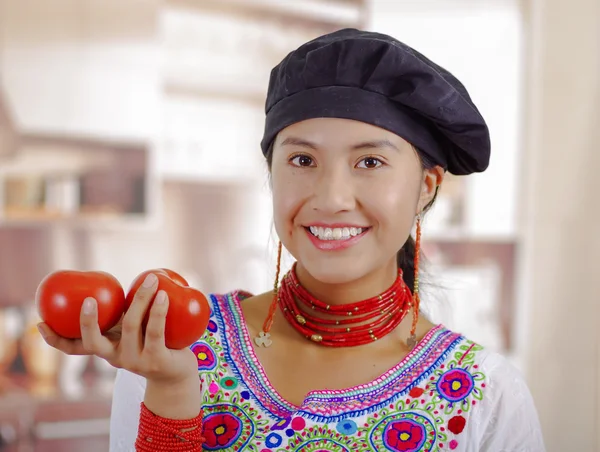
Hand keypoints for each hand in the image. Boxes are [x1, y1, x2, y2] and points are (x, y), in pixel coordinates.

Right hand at [37, 273, 197, 385]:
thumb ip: (120, 311)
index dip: (55, 339)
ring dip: (140, 300)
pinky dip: (158, 311)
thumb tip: (106, 278)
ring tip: (149, 279)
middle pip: (95, 342)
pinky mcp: (157, 360)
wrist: (176, 374)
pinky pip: (155, 331)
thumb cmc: (153, 342)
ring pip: (131, 327)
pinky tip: (163, 295)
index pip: (74, 348)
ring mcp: (136, 361)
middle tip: (87, 300)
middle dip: (87, 322)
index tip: (40, 322)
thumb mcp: (133, 328)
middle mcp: (116, 358)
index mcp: (105, 350)